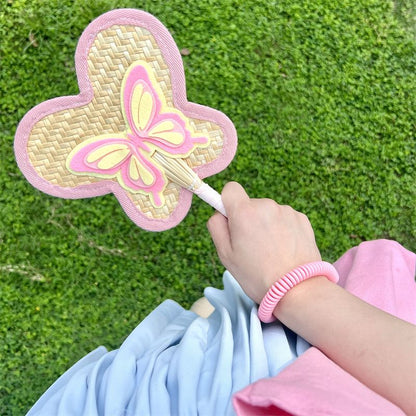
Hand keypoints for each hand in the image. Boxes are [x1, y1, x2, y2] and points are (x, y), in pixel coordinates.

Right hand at [207, 182, 321, 303]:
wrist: (298, 289)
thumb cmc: (257, 275)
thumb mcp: (225, 255)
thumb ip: (216, 227)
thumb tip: (219, 212)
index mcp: (244, 212)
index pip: (231, 188)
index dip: (228, 202)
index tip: (231, 219)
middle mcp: (266, 205)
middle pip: (250, 204)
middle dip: (248, 219)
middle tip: (252, 247)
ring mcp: (286, 211)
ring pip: (268, 213)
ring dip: (266, 226)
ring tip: (271, 251)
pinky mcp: (302, 219)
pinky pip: (284, 219)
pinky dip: (282, 230)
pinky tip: (284, 250)